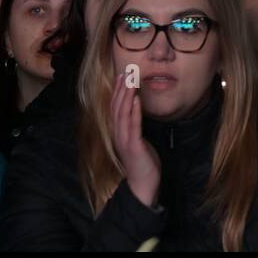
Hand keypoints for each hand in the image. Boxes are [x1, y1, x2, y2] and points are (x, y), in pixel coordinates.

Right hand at [111, 70, 160, 207]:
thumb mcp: (137, 141)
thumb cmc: (142, 163)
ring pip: (122, 114)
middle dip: (121, 89)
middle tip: (125, 72)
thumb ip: (135, 127)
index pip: (115, 108)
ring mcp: (124, 141)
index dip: (117, 92)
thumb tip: (139, 110)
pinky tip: (136, 100)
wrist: (142, 186)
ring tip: (130, 81)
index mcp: (118, 133)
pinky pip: (133, 126)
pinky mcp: (133, 146)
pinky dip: (134, 111)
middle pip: (116, 108)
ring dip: (126, 96)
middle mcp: (118, 135)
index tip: (122, 76)